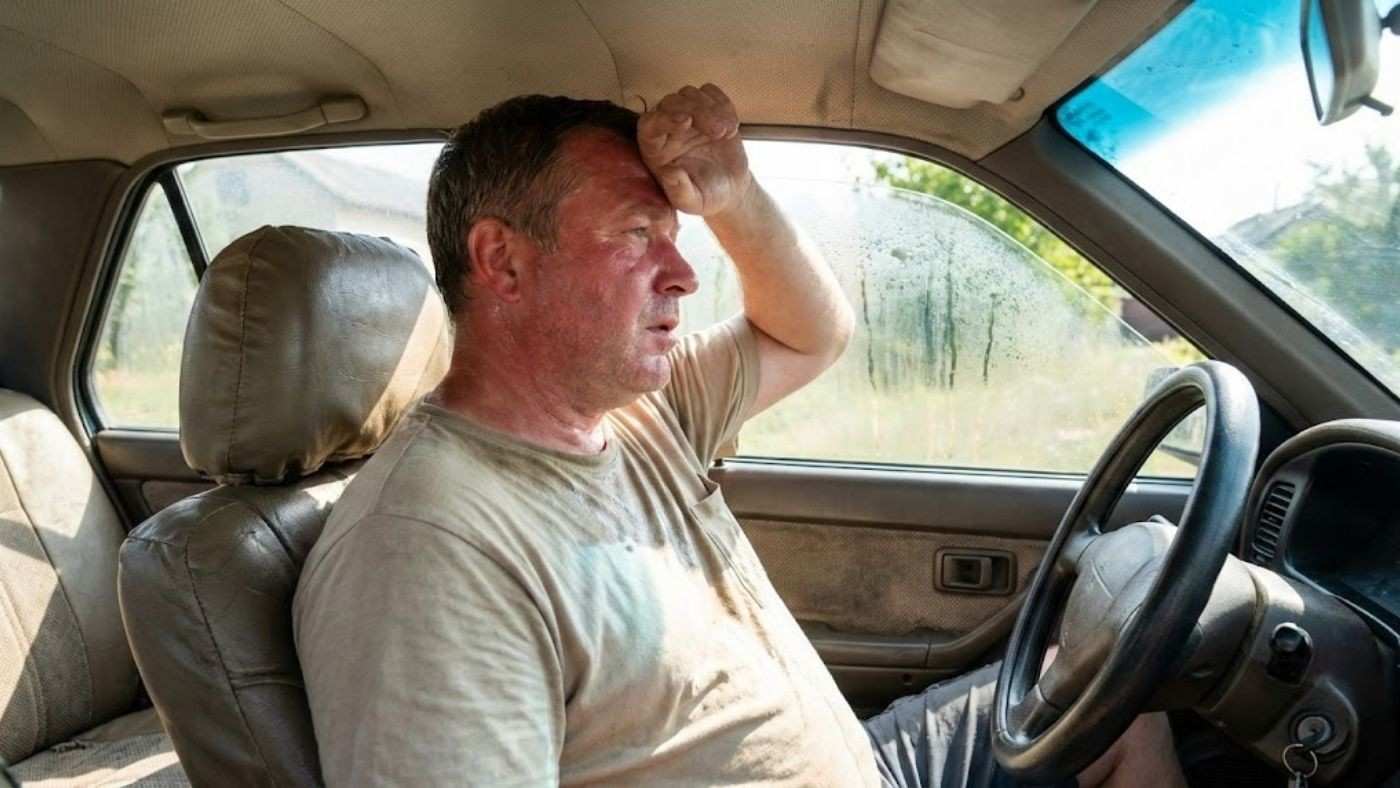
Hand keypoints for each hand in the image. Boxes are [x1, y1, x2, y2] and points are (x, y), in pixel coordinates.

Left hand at [637, 83, 751, 215]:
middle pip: (672, 102)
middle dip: (696, 111)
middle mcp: (667, 128)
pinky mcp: (707, 109)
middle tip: (719, 132)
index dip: (665, 118)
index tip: (686, 120)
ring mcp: (688, 115)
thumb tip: (669, 173)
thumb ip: (679, 190)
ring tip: (728, 132)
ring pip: (691, 93)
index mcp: (655, 149)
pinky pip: (711, 92)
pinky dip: (723, 104)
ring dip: (711, 108)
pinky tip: (732, 127)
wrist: (729, 189)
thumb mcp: (691, 202)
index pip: (650, 123)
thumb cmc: (706, 197)